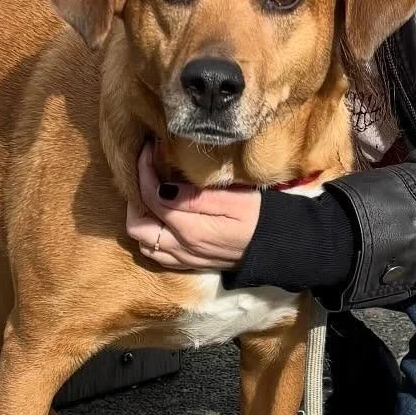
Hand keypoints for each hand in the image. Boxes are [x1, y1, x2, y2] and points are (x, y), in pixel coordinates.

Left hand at [127, 142, 260, 272]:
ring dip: (141, 219)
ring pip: (143, 243)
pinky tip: (163, 220)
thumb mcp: (236, 199)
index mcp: (191, 229)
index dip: (144, 171)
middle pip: (136, 226)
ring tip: (151, 196)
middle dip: (134, 198)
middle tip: (145, 175)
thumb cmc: (262, 217)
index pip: (151, 197)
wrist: (281, 248)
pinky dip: (151, 237)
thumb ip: (196, 197)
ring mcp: (184, 259)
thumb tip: (161, 188)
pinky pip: (157, 255)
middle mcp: (181, 248)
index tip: (148, 150)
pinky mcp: (190, 264)